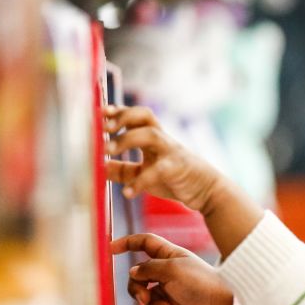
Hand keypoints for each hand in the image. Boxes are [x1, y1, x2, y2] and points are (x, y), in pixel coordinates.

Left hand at [104, 105, 265, 258]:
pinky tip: (127, 193)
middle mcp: (162, 140)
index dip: (118, 111)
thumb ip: (122, 170)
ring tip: (108, 151)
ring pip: (151, 134)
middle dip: (123, 117)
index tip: (101, 113)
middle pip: (145, 115)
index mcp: (154, 138)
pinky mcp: (178, 169)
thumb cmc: (174, 178)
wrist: (207, 191)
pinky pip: (157, 171)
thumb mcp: (145, 173)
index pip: (136, 116)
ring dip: (127, 139)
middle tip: (104, 127)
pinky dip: (140, 182)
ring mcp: (171, 152)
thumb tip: (97, 168)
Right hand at [111, 233, 233, 304]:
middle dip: (137, 288)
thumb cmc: (202, 284)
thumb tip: (133, 272)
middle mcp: (170, 271)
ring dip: (151, 304)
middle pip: (139, 275)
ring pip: (146, 296)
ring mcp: (172, 289)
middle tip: (145, 296)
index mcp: (170, 255)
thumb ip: (148, 269)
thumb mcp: (172, 270)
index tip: (111, 249)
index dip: (127, 243)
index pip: (144, 243)